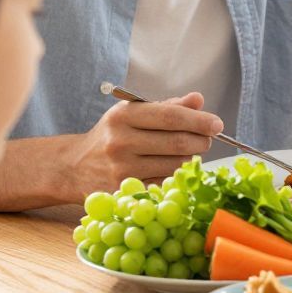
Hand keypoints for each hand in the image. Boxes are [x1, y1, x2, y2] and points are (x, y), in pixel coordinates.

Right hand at [67, 92, 221, 194]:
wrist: (73, 167)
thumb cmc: (112, 136)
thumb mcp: (132, 114)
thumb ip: (167, 106)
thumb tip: (198, 100)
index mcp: (123, 116)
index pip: (171, 117)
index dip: (199, 120)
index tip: (217, 124)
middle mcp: (120, 142)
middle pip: (179, 143)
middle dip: (201, 141)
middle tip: (206, 140)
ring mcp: (122, 170)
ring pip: (176, 166)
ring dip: (190, 160)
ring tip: (184, 154)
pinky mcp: (125, 192)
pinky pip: (166, 184)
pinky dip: (175, 177)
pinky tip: (170, 170)